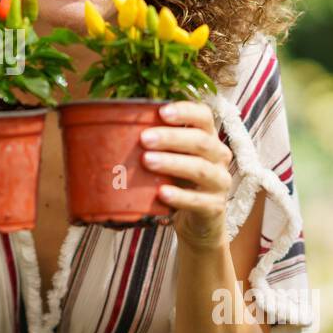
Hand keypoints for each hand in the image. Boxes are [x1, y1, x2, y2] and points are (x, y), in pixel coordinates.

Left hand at [139, 100, 233, 252]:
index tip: (161, 111)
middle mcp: (219, 157)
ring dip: (172, 163)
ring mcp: (220, 182)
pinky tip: (162, 193)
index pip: (204, 116)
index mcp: (209, 138)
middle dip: (172, 138)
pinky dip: (179, 196)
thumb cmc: (179, 182)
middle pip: (201, 141)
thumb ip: (155, 143)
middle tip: (144, 139)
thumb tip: (113, 125)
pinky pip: (198, 200)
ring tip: (147, 161)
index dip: (185, 112)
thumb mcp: (171, 158)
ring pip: (200, 169)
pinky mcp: (215, 207)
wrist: (198, 221)